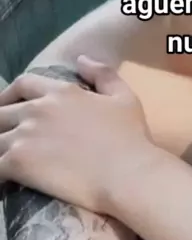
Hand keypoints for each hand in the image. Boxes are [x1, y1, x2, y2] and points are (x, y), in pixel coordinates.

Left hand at [0, 56, 156, 213]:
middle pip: (0, 112)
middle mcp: (37, 109)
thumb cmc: (130, 138)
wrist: (126, 173)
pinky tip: (3, 180)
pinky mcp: (18, 162)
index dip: (10, 94)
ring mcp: (25, 135)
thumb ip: (103, 74)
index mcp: (61, 92)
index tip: (7, 105)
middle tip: (3, 137)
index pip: (23, 84)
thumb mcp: (124, 97)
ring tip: (4, 159)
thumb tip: (82, 60)